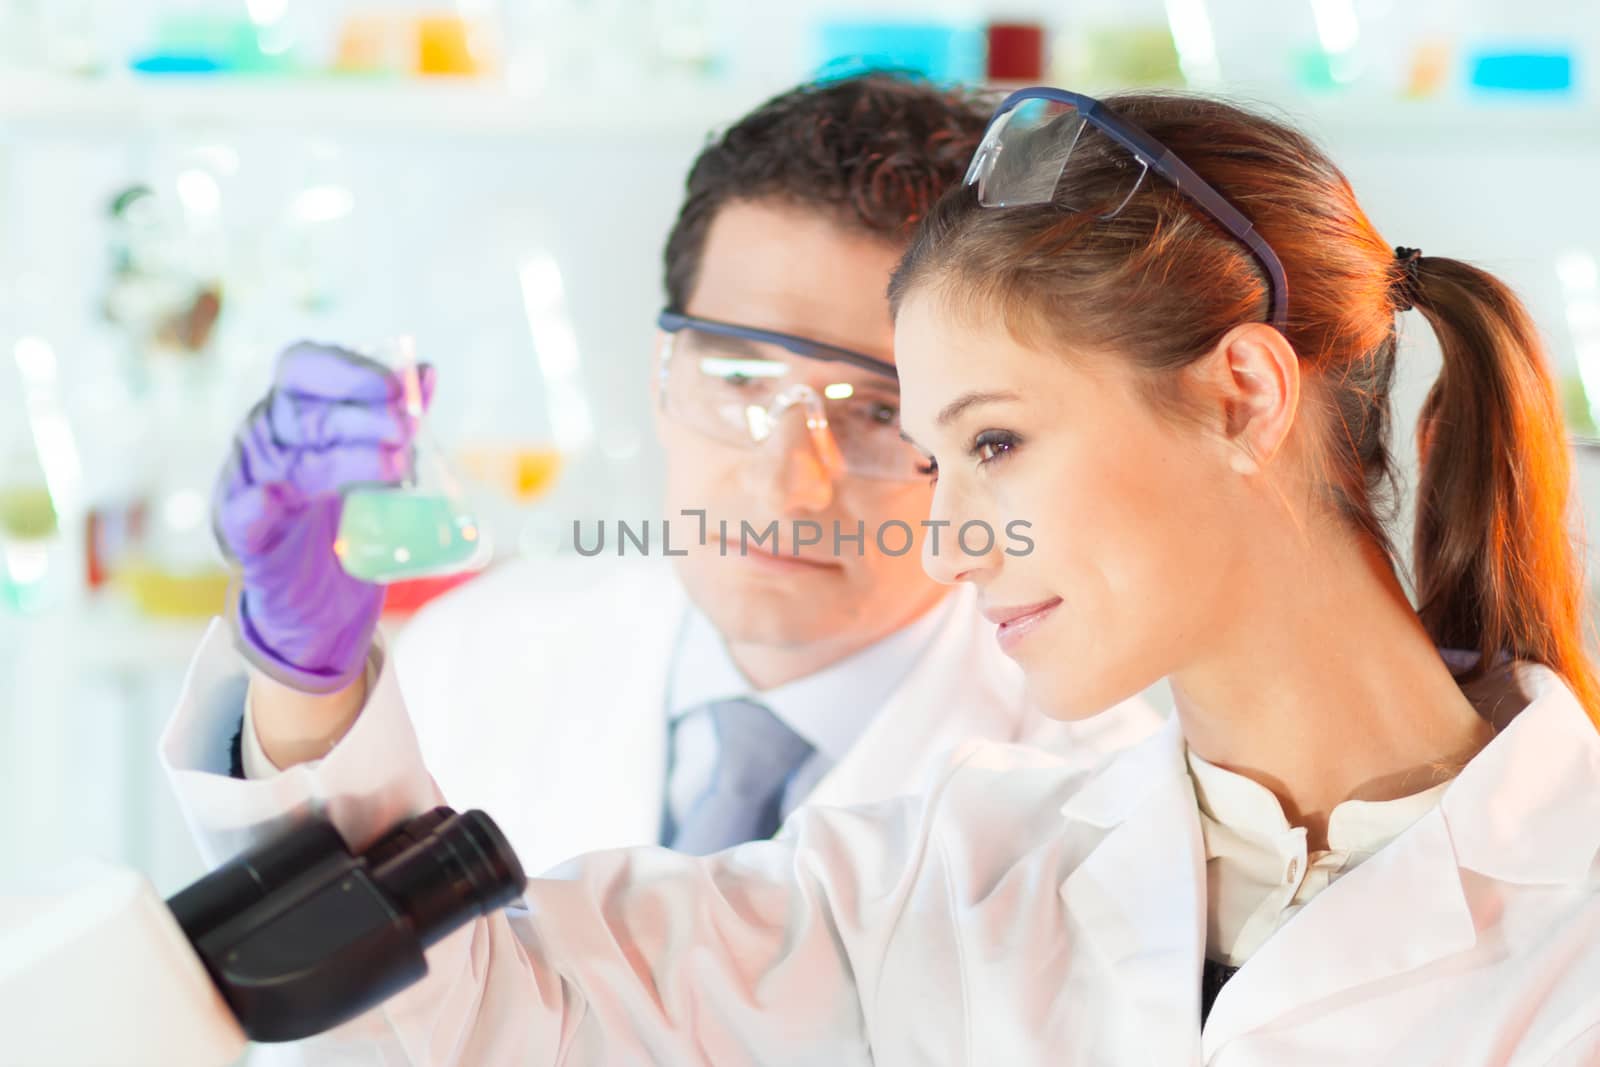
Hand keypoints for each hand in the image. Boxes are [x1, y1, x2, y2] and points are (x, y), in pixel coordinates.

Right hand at [213, 342, 433, 693]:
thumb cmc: (340, 514)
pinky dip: (252, 508)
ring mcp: (250, 486)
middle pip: (308, 416)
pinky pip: (240, 517)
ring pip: (292, 463)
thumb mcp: (369, 463)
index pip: (305, 369)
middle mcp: (266, 440)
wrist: (314, 595)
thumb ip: (394, 419)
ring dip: (344, 461)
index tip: (397, 388)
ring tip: (395, 471)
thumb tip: (429, 375)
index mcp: (291, 411)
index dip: (349, 372)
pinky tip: (267, 501)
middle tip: (408, 433)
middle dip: (363, 419)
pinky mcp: (245, 537)